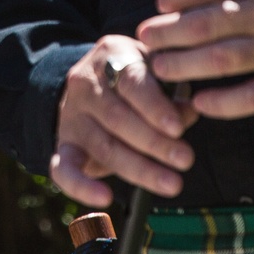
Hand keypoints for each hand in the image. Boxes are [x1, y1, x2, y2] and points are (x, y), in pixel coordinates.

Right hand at [50, 34, 197, 208]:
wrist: (87, 81)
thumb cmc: (133, 75)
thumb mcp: (152, 68)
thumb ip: (172, 89)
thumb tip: (191, 112)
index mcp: (111, 55)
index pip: (132, 82)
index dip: (155, 107)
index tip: (178, 128)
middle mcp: (85, 83)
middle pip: (119, 118)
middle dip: (155, 143)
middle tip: (185, 160)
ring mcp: (71, 116)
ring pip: (104, 147)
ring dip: (139, 169)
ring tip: (171, 183)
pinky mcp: (62, 146)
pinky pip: (64, 170)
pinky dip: (83, 187)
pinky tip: (105, 199)